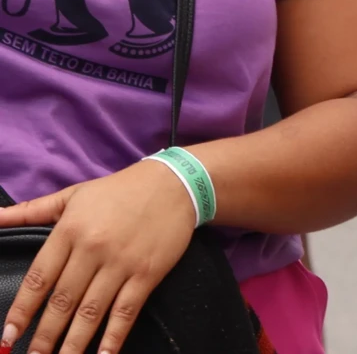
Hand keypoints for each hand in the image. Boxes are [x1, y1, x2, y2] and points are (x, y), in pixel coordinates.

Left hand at [0, 161, 198, 353]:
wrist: (176, 183)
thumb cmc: (119, 191)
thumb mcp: (73, 195)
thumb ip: (31, 211)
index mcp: (70, 230)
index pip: (39, 278)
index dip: (22, 310)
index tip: (8, 335)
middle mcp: (93, 249)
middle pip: (62, 301)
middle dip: (44, 336)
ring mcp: (121, 263)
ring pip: (91, 312)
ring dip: (73, 343)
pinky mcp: (147, 273)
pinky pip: (126, 311)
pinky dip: (113, 336)